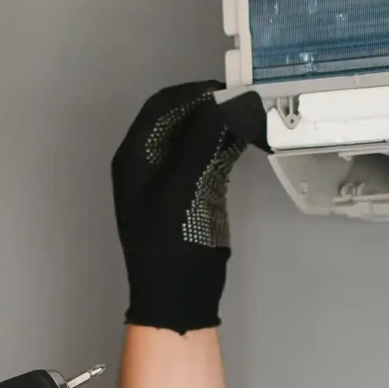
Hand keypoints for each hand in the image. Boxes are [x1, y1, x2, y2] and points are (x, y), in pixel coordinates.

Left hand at [111, 80, 263, 331]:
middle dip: (212, 108)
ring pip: (200, 138)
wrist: (178, 297)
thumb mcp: (180, 188)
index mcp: (135, 157)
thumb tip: (229, 102)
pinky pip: (212, 158)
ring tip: (253, 117)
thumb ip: (202, 141)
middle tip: (246, 102)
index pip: (160, 108)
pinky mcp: (196, 192)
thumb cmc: (168, 244)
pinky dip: (230, 146)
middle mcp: (152, 162)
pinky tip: (251, 139)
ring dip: (225, 126)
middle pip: (182, 120)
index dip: (191, 94)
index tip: (224, 89)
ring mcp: (175, 178)